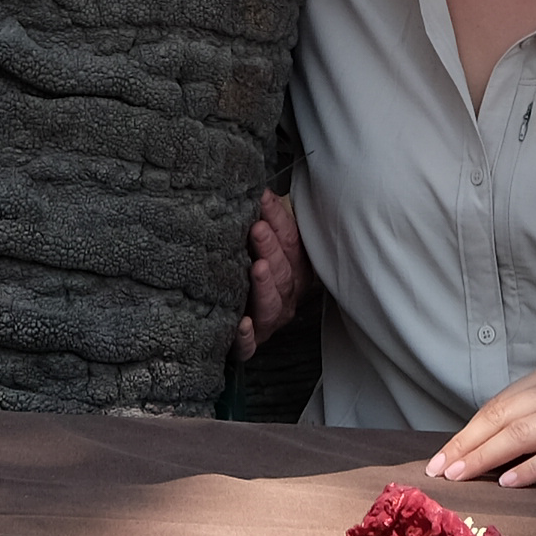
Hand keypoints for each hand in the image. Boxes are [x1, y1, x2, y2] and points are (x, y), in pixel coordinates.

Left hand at [238, 185, 301, 359]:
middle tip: (257, 230)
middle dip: (272, 250)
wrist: (244, 314)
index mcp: (295, 270)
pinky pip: (250, 345)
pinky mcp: (250, 343)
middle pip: (284, 274)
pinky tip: (240, 323)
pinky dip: (246, 335)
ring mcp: (269, 321)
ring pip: (272, 306)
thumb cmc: (256, 266)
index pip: (291, 243)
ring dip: (265, 287)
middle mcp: (286, 296)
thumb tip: (258, 190)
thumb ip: (266, 221)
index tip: (263, 200)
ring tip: (257, 269)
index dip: (279, 221)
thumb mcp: (265, 243)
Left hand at [429, 358, 535, 487]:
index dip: (466, 432)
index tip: (440, 457)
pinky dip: (529, 469)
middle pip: (504, 415)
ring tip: (463, 476)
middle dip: (467, 444)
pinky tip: (509, 483)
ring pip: (523, 432)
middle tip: (440, 470)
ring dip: (487, 456)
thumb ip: (535, 419)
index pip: (498, 404)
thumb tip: (484, 449)